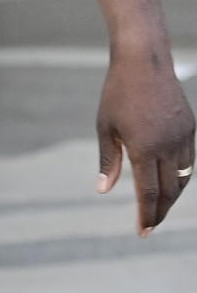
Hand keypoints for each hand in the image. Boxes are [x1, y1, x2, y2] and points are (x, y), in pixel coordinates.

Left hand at [96, 51, 194, 234]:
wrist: (143, 60)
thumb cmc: (118, 92)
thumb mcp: (105, 126)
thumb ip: (108, 160)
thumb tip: (103, 190)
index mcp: (145, 148)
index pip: (149, 193)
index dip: (146, 215)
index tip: (142, 232)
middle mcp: (168, 147)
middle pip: (170, 191)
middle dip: (161, 211)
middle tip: (150, 224)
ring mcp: (183, 137)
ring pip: (184, 178)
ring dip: (173, 195)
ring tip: (160, 206)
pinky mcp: (190, 127)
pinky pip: (189, 160)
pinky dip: (182, 175)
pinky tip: (172, 179)